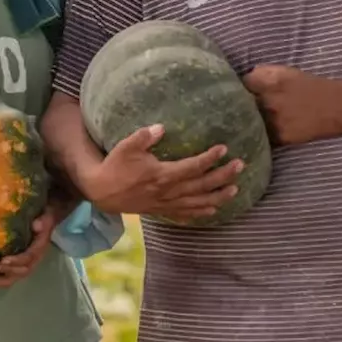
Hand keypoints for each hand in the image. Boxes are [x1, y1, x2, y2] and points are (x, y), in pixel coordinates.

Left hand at [0, 193, 70, 288]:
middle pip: (18, 274)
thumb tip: (37, 225)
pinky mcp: (14, 267)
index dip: (16, 261)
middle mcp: (31, 263)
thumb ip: (42, 222)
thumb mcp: (45, 219)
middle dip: (3, 274)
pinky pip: (4, 277)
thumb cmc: (43, 220)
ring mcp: (22, 267)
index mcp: (38, 251)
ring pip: (9, 279)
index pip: (27, 259)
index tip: (3, 260)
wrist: (45, 224)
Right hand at [84, 124, 242, 222]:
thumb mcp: (125, 147)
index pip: (192, 167)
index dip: (210, 159)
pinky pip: (185, 214)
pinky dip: (200, 214)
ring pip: (198, 203)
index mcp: (162, 175)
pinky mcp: (161, 210)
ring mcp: (166, 203)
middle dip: (223, 176)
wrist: (102, 192)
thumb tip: (161, 127)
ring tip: (235, 190)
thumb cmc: (114, 166)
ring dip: (218, 197)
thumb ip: (143, 136)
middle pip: (201, 186)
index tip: (224, 149)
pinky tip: (212, 211)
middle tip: (240, 166)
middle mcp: (168, 192)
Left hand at [242, 64, 341, 145]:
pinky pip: (262, 134)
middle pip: (242, 104)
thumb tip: (243, 79)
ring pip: (251, 121)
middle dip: (242, 104)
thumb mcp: (285, 71)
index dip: (242, 87)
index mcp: (270, 82)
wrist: (336, 107)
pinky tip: (263, 129)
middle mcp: (270, 101)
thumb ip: (261, 73)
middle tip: (240, 106)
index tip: (242, 89)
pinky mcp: (280, 137)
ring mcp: (274, 121)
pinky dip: (261, 132)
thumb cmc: (309, 86)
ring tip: (250, 118)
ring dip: (250, 120)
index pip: (243, 84)